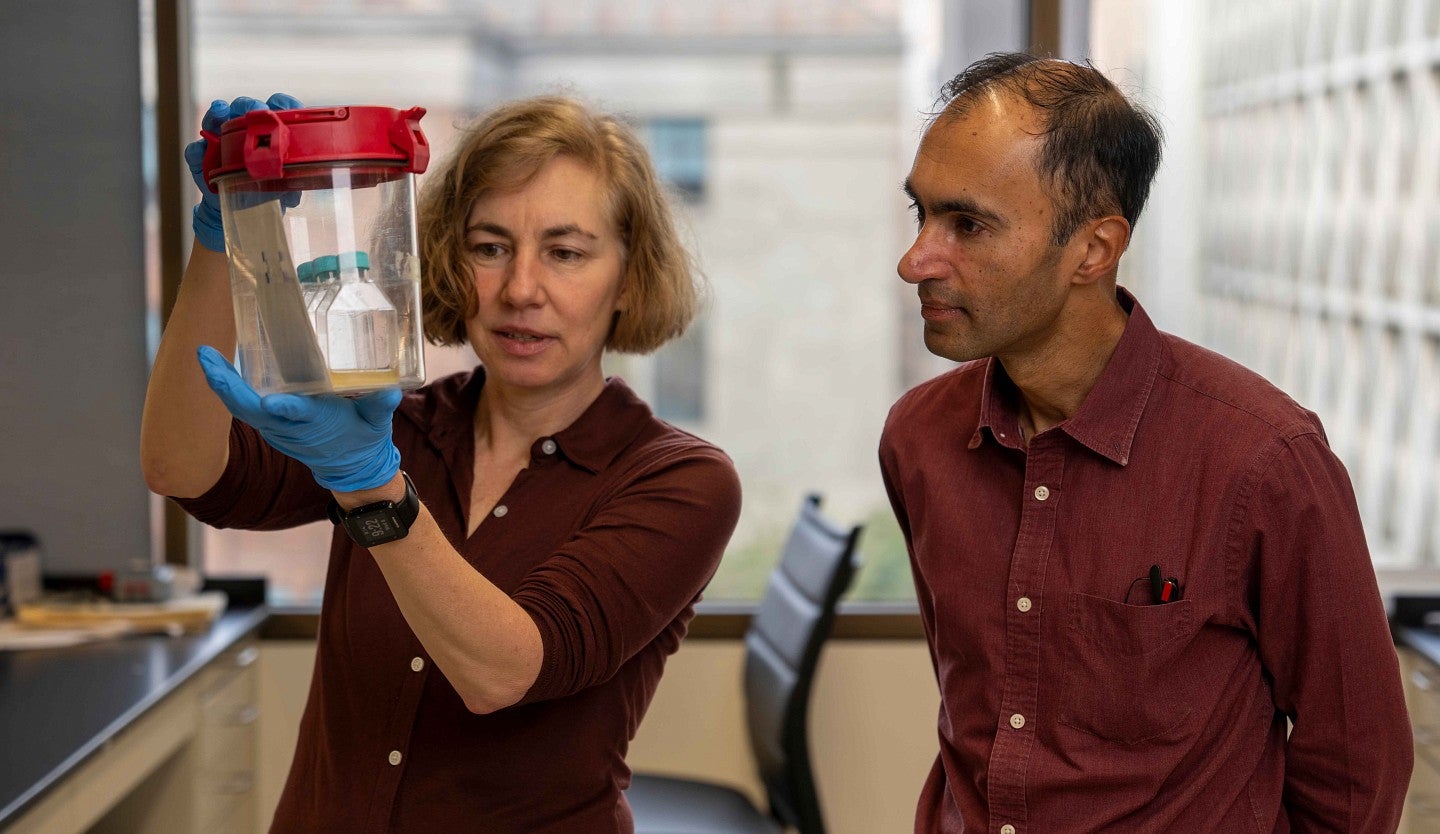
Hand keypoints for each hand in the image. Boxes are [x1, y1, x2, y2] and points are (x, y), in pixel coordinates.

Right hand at [185, 93, 303, 252]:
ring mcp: (222, 139)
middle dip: (247, 105)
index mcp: (273, 131)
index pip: (279, 108)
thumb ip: (292, 186)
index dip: (280, 103)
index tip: (281, 106)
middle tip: (249, 111)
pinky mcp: (203, 157)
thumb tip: (294, 191)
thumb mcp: (289, 190)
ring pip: (217, 117)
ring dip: (218, 112)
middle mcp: (247, 129)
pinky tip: (203, 150)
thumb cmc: (271, 193)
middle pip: (246, 107)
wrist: (243, 213)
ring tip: (220, 113)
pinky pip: (196, 149)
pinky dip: (198, 149)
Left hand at [197, 345, 400, 492]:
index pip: (298, 415)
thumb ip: (380, 407)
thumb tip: (391, 392)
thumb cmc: (365, 440)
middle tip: (206, 356)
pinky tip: (221, 369)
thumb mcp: (378, 424)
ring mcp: (276, 429)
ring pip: (241, 407)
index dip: (285, 408)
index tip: (270, 400)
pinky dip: (230, 388)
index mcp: (317, 424)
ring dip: (222, 383)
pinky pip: (244, 408)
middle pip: (250, 408)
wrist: (352, 469)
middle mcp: (290, 427)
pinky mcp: (271, 426)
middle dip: (226, 384)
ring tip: (205, 355)